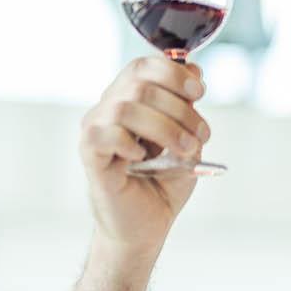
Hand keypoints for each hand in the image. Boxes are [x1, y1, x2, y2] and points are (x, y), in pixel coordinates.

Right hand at [78, 57, 211, 253]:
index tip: (200, 93)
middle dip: (180, 108)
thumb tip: (194, 70)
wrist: (147, 225)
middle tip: (201, 135)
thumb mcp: (188, 139)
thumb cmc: (164, 182)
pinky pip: (102, 134)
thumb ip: (189, 107)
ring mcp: (97, 131)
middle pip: (140, 85)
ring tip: (184, 149)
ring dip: (165, 127)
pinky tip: (144, 158)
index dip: (174, 72)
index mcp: (132, 99)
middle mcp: (110, 109)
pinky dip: (130, 142)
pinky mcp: (90, 156)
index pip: (144, 65)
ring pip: (125, 107)